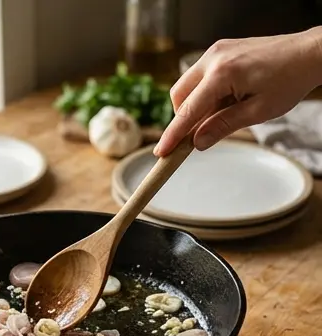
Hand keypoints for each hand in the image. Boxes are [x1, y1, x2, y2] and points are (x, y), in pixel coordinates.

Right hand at [155, 28, 321, 156]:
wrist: (310, 52)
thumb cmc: (290, 79)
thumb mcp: (258, 112)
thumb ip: (223, 126)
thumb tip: (197, 143)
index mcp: (223, 73)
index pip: (188, 111)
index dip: (173, 135)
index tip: (160, 153)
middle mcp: (214, 58)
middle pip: (179, 97)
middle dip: (185, 118)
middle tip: (205, 130)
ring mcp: (216, 51)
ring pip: (186, 87)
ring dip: (195, 105)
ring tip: (224, 110)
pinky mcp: (221, 50)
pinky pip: (199, 77)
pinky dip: (205, 93)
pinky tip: (227, 97)